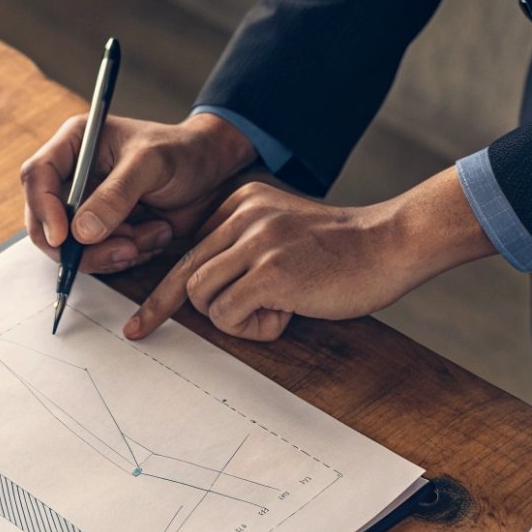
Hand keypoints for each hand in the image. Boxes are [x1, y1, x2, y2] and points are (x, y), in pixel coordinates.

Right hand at [20, 112, 256, 273]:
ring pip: (74, 249)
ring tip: (154, 232)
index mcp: (75, 144)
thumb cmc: (182, 152)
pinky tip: (156, 235)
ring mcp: (86, 208)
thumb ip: (116, 195)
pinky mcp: (104, 233)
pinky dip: (129, 256)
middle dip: (83, 246)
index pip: (37, 176)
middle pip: (46, 223)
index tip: (64, 238)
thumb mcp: (151, 164)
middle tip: (124, 249)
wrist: (211, 172)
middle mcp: (73, 177)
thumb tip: (80, 232)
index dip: (43, 209)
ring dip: (114, 252)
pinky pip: (100, 259)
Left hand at [125, 167, 493, 341]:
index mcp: (242, 203)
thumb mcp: (284, 233)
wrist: (392, 243)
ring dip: (233, 319)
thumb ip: (246, 248)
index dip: (162, 293)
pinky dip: (252, 328)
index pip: (188, 250)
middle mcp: (243, 215)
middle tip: (176, 328)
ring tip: (275, 311)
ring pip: (203, 296)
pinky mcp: (271, 270)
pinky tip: (286, 315)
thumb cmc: (345, 252)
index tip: (140, 324)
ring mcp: (257, 241)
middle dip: (180, 310)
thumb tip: (205, 290)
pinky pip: (228, 314)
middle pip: (188, 276)